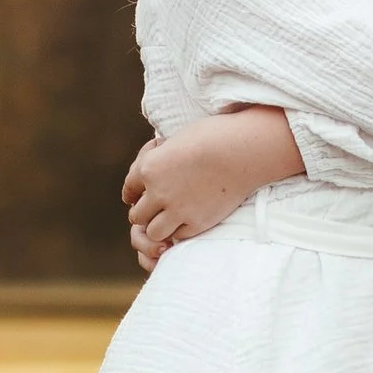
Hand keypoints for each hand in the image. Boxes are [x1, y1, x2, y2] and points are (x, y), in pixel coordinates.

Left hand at [123, 105, 304, 261]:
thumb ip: (162, 157)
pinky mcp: (197, 222)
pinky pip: (178, 236)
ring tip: (169, 221)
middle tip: (156, 210)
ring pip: (153, 232)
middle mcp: (158, 191)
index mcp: (149, 167)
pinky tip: (189, 221)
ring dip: (159, 227)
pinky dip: (180, 231)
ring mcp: (177, 210)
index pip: (129, 188)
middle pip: (137, 215)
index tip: (137, 197)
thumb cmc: (213, 135)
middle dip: (145, 212)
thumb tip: (155, 161)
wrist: (242, 150)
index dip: (133, 193)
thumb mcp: (177, 139)